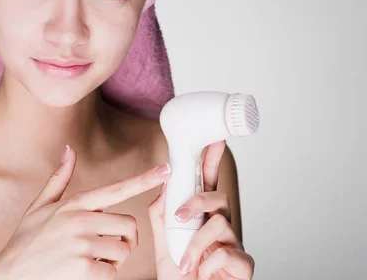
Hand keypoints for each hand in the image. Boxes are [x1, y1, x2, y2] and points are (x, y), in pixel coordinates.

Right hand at [0, 145, 172, 279]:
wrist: (8, 274)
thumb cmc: (24, 242)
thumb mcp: (38, 207)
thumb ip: (58, 179)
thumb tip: (69, 150)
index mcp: (73, 204)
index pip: (116, 189)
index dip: (143, 180)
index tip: (165, 171)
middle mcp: (79, 220)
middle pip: (129, 225)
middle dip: (125, 239)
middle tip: (108, 246)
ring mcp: (81, 243)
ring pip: (124, 250)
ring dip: (114, 259)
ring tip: (91, 259)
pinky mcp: (83, 267)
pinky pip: (113, 272)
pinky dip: (104, 276)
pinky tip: (84, 273)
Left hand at [147, 141, 254, 279]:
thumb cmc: (178, 274)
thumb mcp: (163, 240)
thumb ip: (162, 212)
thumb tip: (164, 185)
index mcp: (201, 217)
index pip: (206, 184)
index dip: (211, 160)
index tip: (215, 139)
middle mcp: (219, 226)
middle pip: (217, 197)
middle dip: (198, 202)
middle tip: (180, 217)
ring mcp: (233, 243)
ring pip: (220, 224)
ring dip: (195, 244)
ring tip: (185, 262)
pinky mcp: (243, 263)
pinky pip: (227, 251)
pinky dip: (206, 265)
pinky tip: (202, 274)